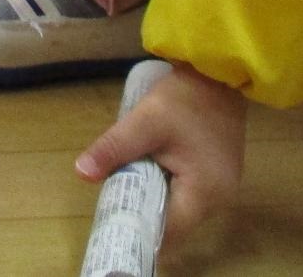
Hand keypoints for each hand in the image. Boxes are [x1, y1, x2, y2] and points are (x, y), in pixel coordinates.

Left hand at [76, 63, 247, 239]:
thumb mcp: (144, 121)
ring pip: (179, 207)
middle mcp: (218, 200)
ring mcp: (221, 187)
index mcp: (205, 195)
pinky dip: (166, 187)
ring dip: (153, 199)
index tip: (111, 224)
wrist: (216, 69)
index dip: (138, 230)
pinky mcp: (217, 173)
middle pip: (173, 223)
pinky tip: (146, 173)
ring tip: (124, 186)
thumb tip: (81, 173)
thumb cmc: (185, 97)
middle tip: (112, 203)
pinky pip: (187, 192)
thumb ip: (114, 149)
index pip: (167, 233)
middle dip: (142, 215)